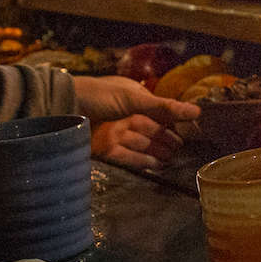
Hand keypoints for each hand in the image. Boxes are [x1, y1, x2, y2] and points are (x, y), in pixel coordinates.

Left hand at [72, 75, 198, 170]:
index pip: (159, 112)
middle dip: (167, 140)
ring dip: (157, 152)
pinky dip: (141, 161)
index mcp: (133, 99)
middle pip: (151, 131)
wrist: (62, 107)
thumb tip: (198, 112)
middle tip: (184, 151)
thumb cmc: (100, 95)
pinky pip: (127, 156)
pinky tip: (156, 166)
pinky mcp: (104, 149)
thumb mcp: (135, 98)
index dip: (174, 122)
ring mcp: (114, 133)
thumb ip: (165, 107)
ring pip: (141, 144)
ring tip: (173, 160)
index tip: (191, 133)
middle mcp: (125, 116)